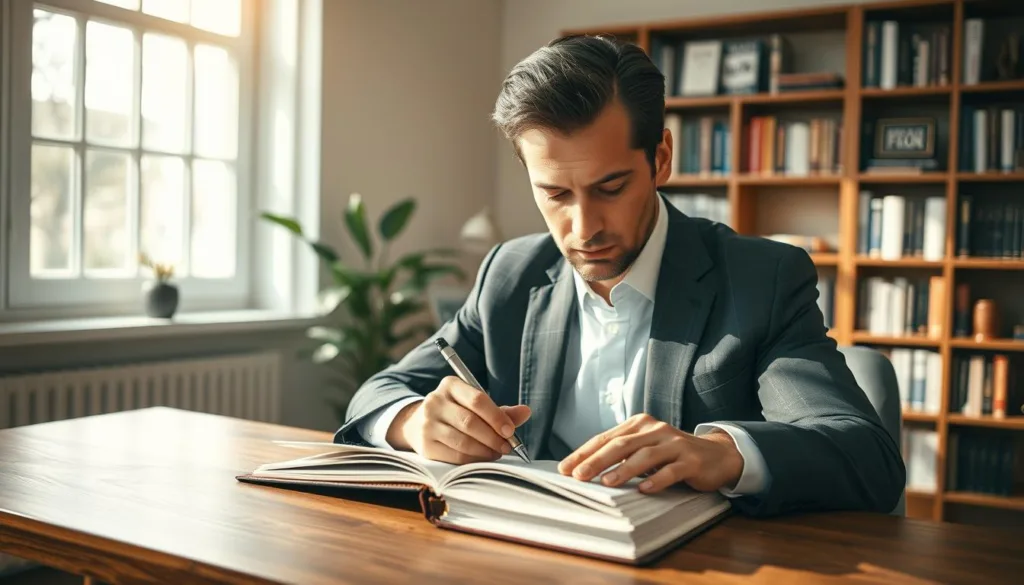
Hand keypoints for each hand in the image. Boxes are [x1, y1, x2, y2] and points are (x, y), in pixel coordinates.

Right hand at [386, 376, 530, 463]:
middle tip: (507, 447)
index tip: (510, 431)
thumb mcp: (475, 406)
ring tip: (497, 453)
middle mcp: (435, 402)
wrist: (418, 424)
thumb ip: (501, 411)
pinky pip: (454, 456)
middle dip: (493, 437)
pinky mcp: (425, 445)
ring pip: (463, 441)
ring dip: (485, 451)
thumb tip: (526, 412)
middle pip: (470, 422)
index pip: (477, 400)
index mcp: (450, 385)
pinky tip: (482, 459)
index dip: (496, 417)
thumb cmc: (456, 413)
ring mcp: (427, 424)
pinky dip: (473, 460)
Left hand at [557, 414, 742, 493]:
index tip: (565, 469)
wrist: (716, 455)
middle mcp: (655, 429)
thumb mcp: (645, 448)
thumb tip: (584, 469)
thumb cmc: (672, 454)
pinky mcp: (691, 460)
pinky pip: (672, 470)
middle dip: (597, 460)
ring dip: (624, 469)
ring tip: (607, 482)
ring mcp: (674, 443)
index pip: (606, 438)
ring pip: (645, 455)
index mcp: (639, 424)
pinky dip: (657, 479)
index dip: (584, 453)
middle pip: (621, 444)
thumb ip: (622, 453)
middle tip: (578, 476)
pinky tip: (644, 489)